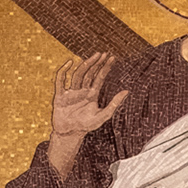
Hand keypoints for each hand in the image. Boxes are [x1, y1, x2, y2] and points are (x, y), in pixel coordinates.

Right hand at [47, 53, 127, 177]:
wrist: (69, 133)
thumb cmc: (86, 126)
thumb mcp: (102, 116)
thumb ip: (114, 104)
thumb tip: (127, 91)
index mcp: (91, 94)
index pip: (99, 77)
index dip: (105, 67)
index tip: (111, 58)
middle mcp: (81, 90)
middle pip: (90, 73)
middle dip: (96, 63)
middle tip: (103, 53)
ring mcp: (71, 91)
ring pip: (78, 74)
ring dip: (85, 64)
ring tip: (93, 56)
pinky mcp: (60, 95)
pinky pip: (60, 80)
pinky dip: (63, 71)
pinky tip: (69, 63)